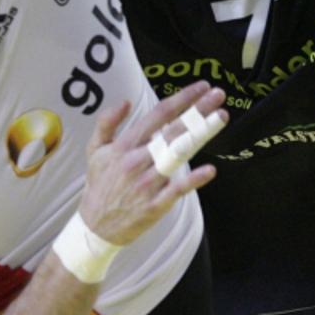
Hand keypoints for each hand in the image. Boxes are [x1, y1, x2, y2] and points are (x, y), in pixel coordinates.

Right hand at [78, 82, 224, 245]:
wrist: (95, 226)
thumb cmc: (100, 185)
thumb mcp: (94, 150)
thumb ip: (107, 123)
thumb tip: (126, 101)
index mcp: (124, 146)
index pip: (157, 115)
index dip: (181, 99)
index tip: (201, 87)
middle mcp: (136, 161)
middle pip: (173, 130)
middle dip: (197, 110)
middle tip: (218, 94)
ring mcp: (147, 183)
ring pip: (178, 154)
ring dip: (201, 134)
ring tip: (220, 117)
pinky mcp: (155, 205)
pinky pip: (177, 189)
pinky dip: (193, 179)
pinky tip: (210, 169)